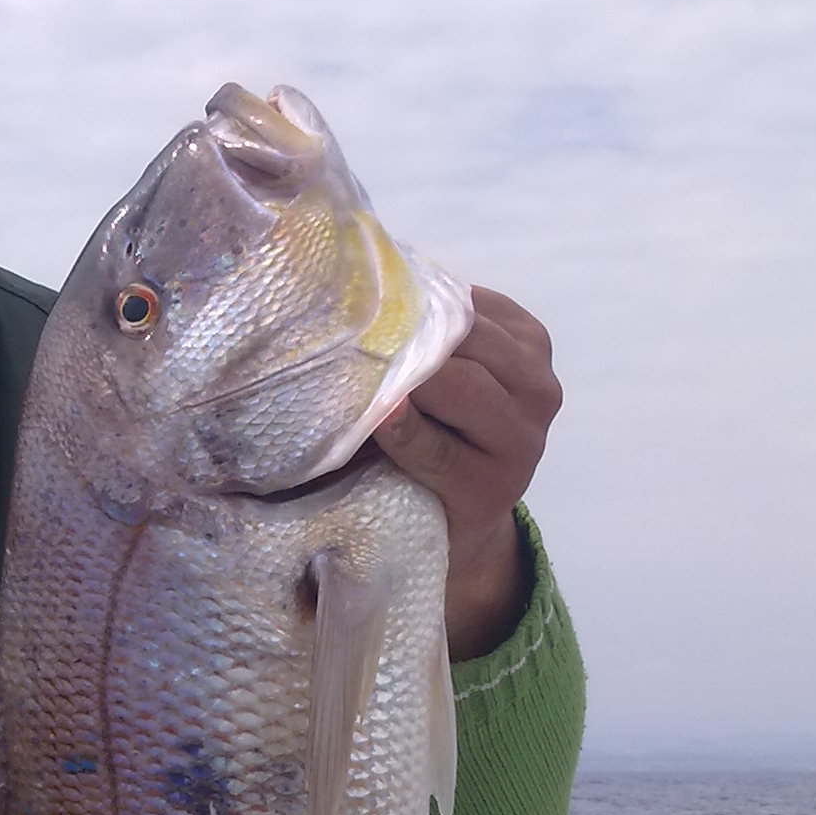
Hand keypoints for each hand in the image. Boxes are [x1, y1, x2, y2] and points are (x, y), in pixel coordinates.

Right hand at [376, 286, 562, 658]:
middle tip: (351, 345)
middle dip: (408, 365)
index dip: (401, 426)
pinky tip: (405, 304)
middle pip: (465, 386)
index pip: (441, 452)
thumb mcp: (380, 514)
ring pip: (477, 337)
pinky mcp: (536, 342)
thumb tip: (276, 479)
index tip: (364, 409)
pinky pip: (487, 306)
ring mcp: (539, 385)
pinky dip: (444, 301)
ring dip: (424, 324)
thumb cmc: (409, 503)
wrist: (474, 490)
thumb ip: (344, 497)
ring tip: (373, 317)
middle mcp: (526, 439)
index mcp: (486, 490)